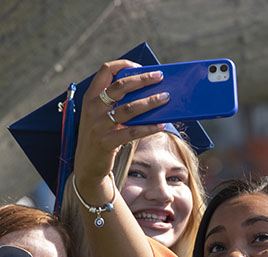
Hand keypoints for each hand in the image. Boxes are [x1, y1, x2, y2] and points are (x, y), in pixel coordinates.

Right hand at [74, 59, 168, 188]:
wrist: (86, 164)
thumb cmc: (101, 136)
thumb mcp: (103, 116)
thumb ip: (117, 104)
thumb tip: (146, 95)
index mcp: (91, 97)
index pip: (105, 71)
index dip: (123, 65)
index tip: (141, 67)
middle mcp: (93, 108)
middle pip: (120, 86)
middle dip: (142, 80)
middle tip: (159, 77)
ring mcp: (99, 125)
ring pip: (129, 108)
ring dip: (150, 102)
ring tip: (165, 98)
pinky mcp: (106, 142)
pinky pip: (132, 132)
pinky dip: (148, 128)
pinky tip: (161, 125)